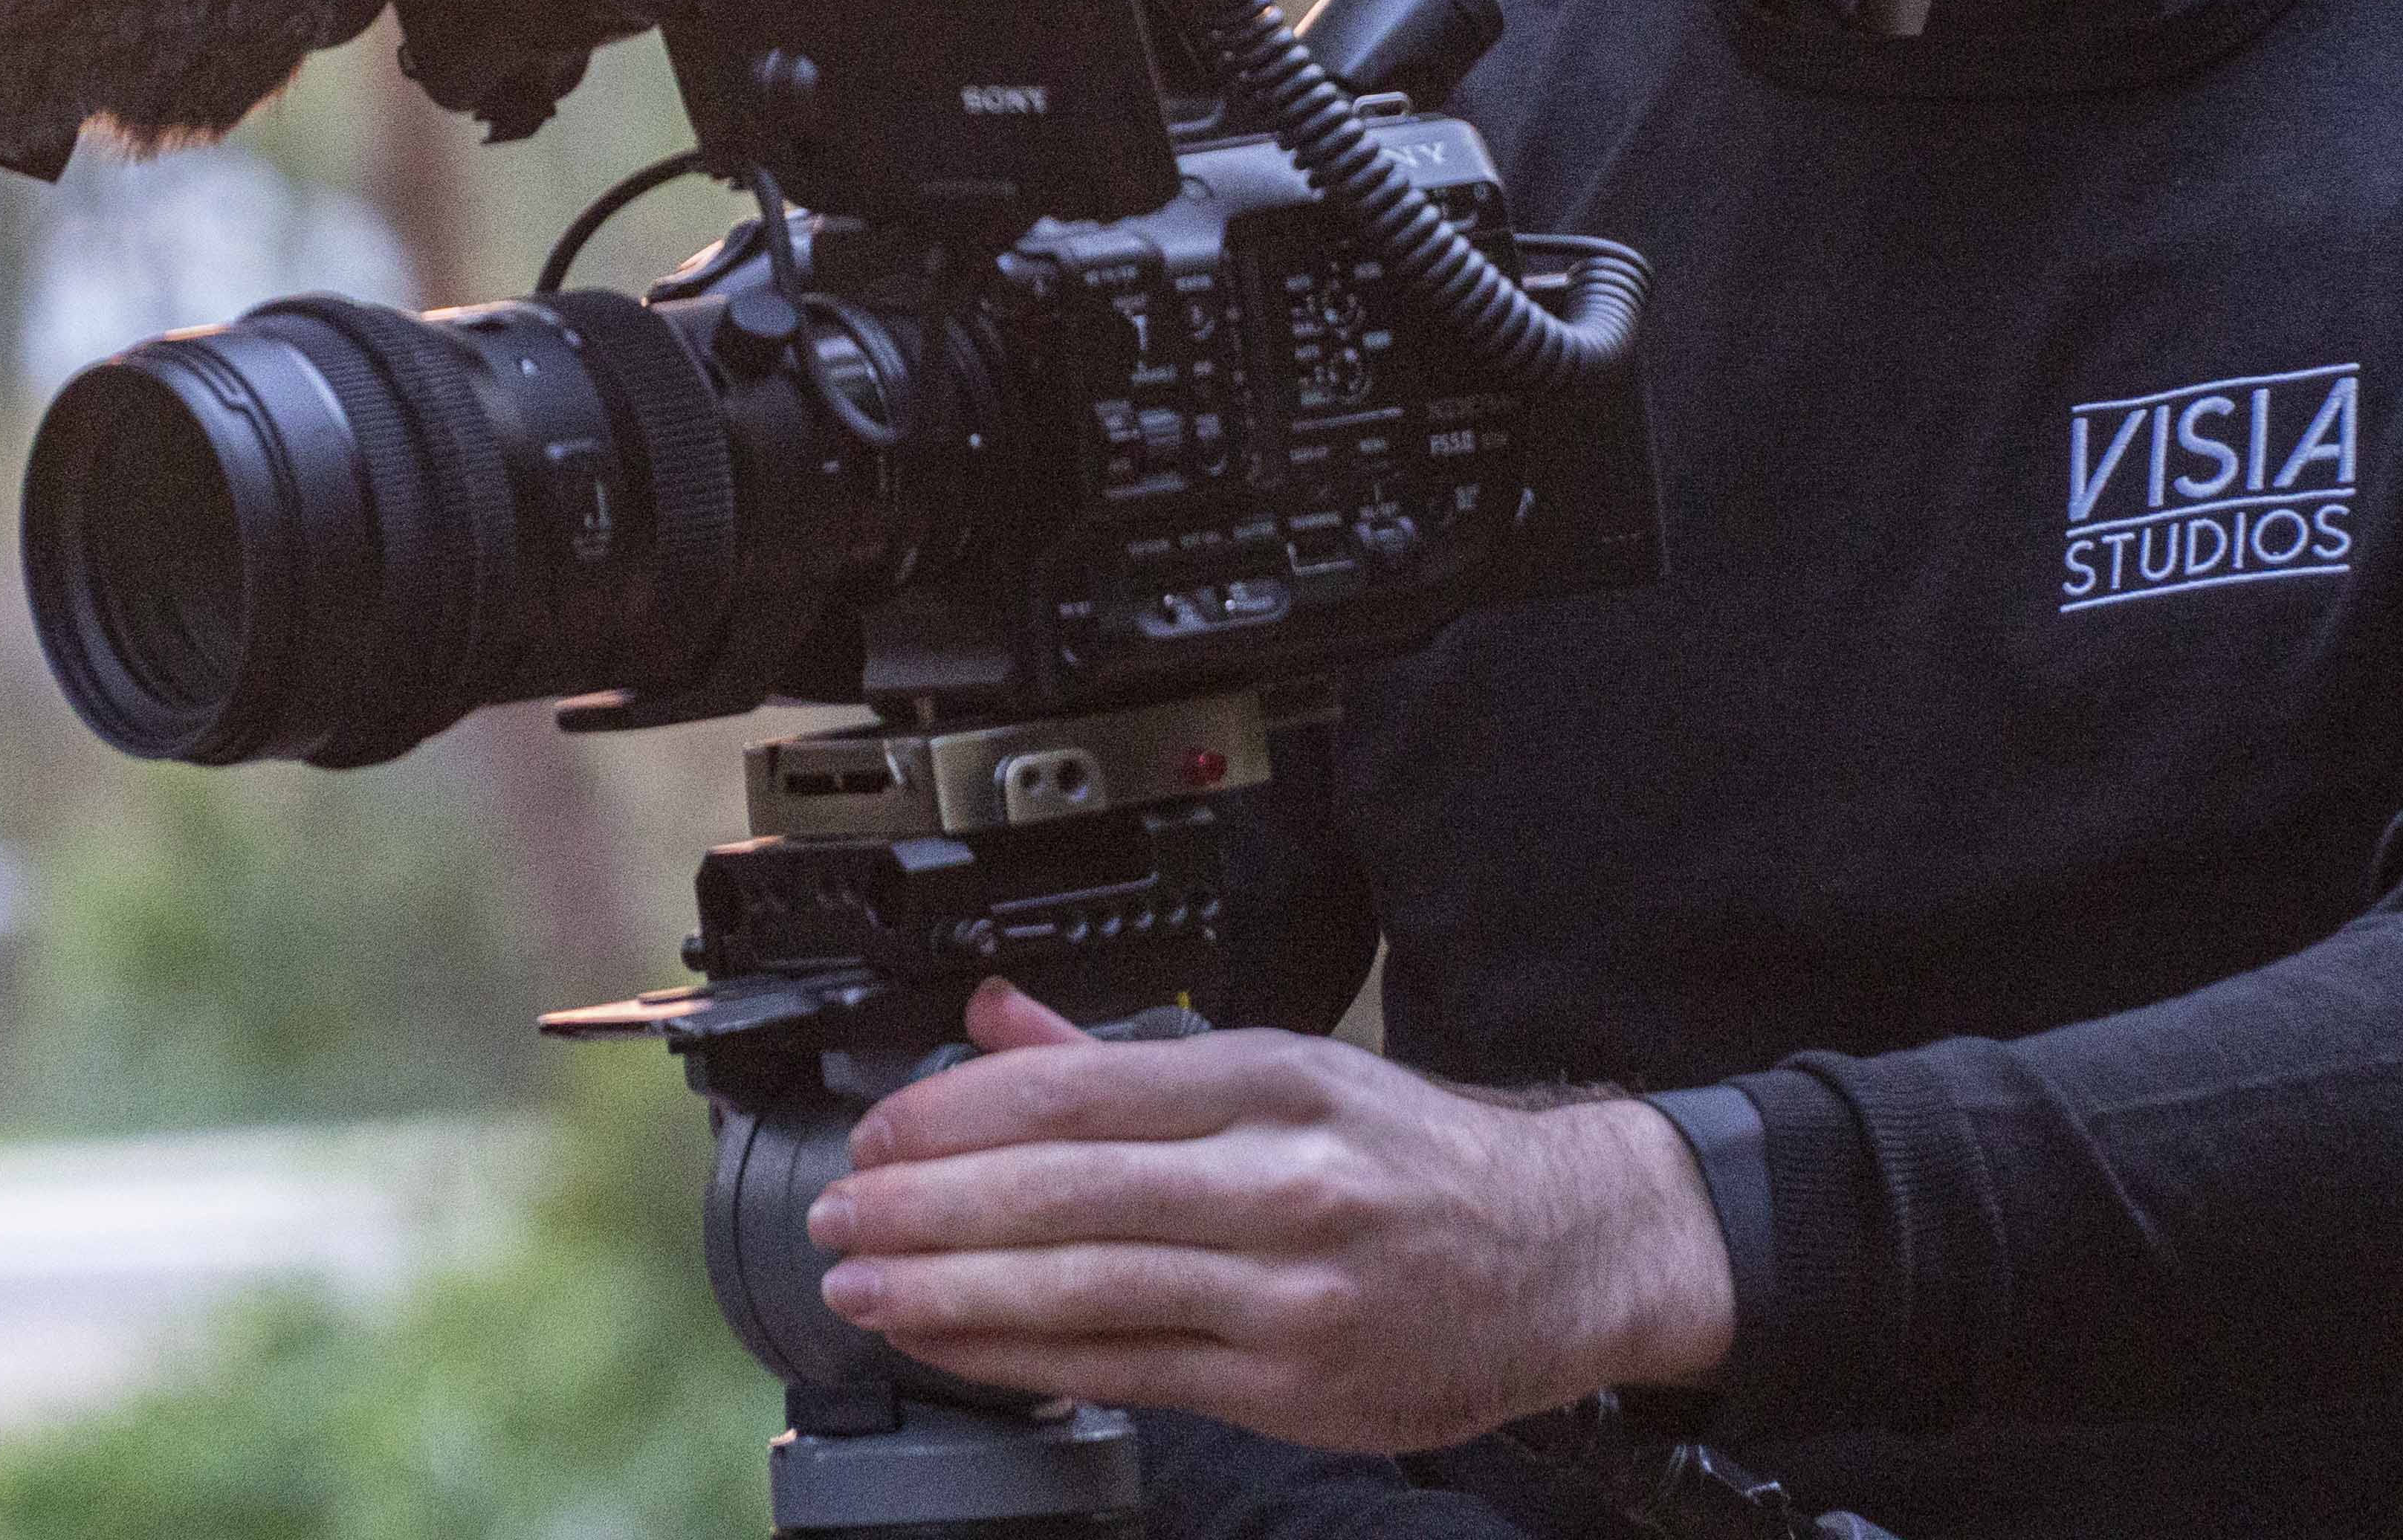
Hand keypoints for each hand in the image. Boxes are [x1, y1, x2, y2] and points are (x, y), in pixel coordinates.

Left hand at [805, 979, 1736, 1453]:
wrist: (1560, 1256)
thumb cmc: (1414, 1160)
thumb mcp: (1287, 1072)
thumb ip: (1124, 1054)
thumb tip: (992, 1018)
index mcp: (1277, 1082)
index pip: (1084, 1090)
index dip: (961, 1115)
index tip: (881, 1132)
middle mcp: (1281, 1181)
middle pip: (1067, 1193)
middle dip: (930, 1209)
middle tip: (842, 1213)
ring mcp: (1285, 1292)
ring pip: (1085, 1291)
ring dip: (952, 1293)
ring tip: (866, 1288)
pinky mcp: (1288, 1384)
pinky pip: (1127, 1370)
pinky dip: (1026, 1359)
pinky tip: (959, 1345)